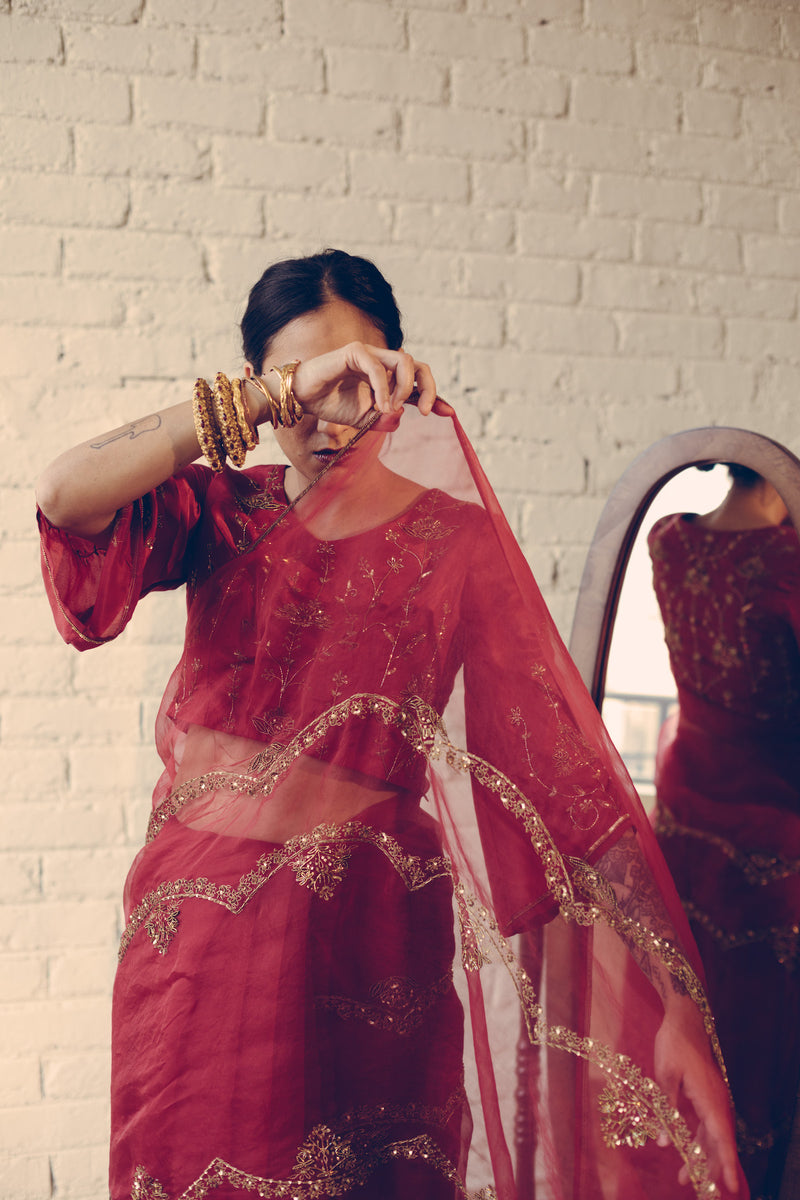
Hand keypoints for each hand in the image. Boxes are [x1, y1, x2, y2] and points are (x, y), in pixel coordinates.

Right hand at [250, 343, 438, 427]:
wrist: (301, 399)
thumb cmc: (330, 405)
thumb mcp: (363, 419)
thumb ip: (385, 418)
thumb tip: (401, 416)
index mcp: (387, 378)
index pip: (418, 382)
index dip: (434, 395)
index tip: (448, 413)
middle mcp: (382, 362)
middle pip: (419, 366)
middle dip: (428, 388)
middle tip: (424, 411)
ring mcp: (369, 354)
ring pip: (404, 360)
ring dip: (404, 387)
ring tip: (391, 408)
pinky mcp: (354, 351)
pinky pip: (377, 367)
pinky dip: (382, 387)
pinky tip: (378, 406)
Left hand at [654, 1006, 739, 1193]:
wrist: (685, 1021)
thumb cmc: (674, 1045)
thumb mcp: (665, 1076)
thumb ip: (667, 1109)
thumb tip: (664, 1142)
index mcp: (710, 1099)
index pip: (721, 1139)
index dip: (725, 1164)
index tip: (730, 1187)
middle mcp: (717, 1103)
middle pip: (718, 1143)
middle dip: (710, 1168)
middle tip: (696, 1188)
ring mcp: (714, 1100)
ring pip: (712, 1136)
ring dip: (700, 1156)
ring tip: (684, 1177)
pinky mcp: (707, 1096)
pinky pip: (707, 1125)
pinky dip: (698, 1141)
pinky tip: (686, 1151)